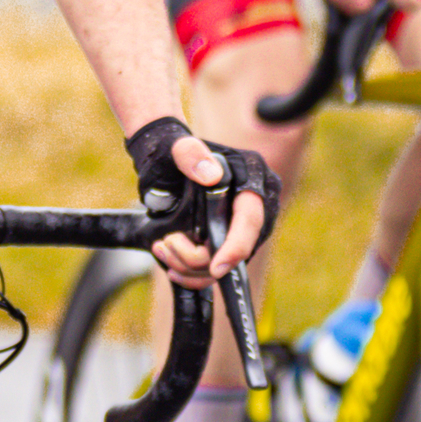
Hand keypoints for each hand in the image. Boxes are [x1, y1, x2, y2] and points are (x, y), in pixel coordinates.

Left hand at [124, 118, 273, 284]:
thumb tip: (212, 176)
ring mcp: (246, 224)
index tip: (216, 267)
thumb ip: (190, 154)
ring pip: (228, 265)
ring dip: (190, 267)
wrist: (166, 160)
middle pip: (240, 249)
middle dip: (200, 258)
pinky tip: (171, 262)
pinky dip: (192, 273)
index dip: (236, 247)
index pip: (251, 219)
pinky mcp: (233, 239)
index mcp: (252, 175)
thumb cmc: (173, 151)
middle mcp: (257, 203)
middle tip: (167, 243)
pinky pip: (220, 267)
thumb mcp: (176, 148)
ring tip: (163, 247)